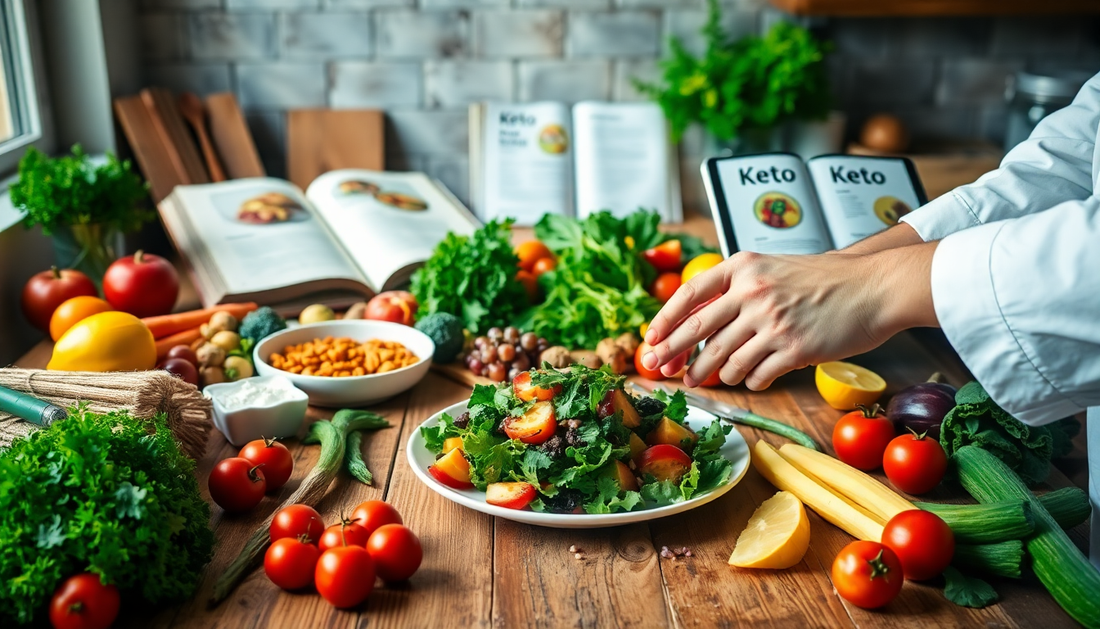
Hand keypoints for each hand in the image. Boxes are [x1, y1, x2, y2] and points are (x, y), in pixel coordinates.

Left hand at [641, 244, 937, 388]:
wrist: (872, 287)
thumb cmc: (823, 281)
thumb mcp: (772, 269)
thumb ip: (736, 288)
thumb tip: (695, 322)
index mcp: (744, 267)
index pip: (689, 294)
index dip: (665, 320)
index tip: (652, 339)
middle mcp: (753, 292)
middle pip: (697, 331)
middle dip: (674, 355)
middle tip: (662, 371)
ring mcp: (773, 322)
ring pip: (724, 360)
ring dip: (715, 374)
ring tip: (713, 377)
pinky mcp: (793, 349)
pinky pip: (754, 375)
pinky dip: (750, 380)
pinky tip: (756, 375)